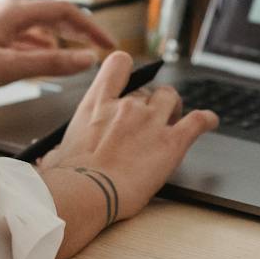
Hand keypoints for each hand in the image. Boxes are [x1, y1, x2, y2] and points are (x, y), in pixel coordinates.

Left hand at [0, 0, 115, 93]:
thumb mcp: (8, 67)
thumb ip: (49, 64)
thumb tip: (87, 59)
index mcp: (15, 13)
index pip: (65, 12)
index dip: (91, 28)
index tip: (108, 45)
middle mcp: (8, 12)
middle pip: (54, 15)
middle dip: (79, 31)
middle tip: (99, 49)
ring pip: (39, 26)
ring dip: (61, 39)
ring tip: (77, 55)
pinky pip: (23, 36)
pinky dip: (41, 46)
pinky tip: (42, 58)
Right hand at [39, 52, 216, 224]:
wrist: (88, 194)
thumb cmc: (69, 180)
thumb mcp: (57, 157)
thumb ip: (58, 151)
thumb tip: (49, 162)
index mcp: (97, 103)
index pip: (118, 64)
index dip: (128, 69)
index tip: (130, 81)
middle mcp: (126, 105)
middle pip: (147, 90)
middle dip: (149, 102)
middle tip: (149, 120)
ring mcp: (151, 121)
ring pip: (172, 98)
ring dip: (174, 107)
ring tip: (174, 118)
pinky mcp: (172, 141)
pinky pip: (198, 120)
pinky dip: (206, 119)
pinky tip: (210, 121)